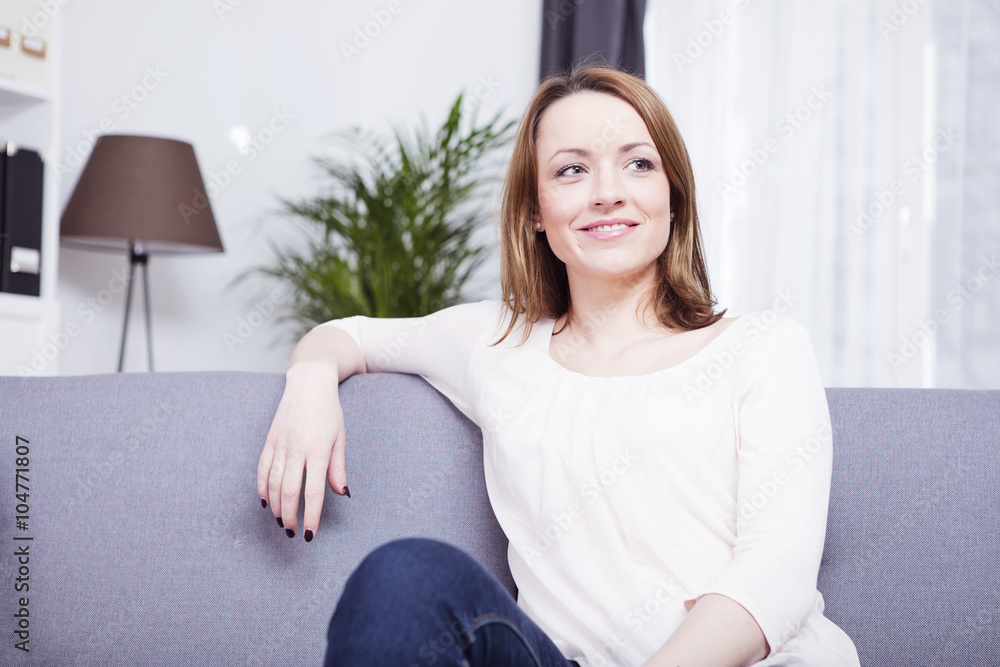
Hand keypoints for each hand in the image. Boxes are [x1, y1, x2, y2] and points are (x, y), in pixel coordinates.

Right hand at [257, 362, 349, 539]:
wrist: (308, 384)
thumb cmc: (329, 412)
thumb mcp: (340, 438)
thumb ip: (338, 468)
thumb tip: (342, 493)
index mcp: (318, 451)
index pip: (313, 492)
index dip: (310, 516)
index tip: (310, 533)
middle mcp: (296, 449)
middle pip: (289, 492)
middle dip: (290, 516)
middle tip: (293, 532)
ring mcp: (280, 445)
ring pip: (273, 483)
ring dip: (276, 506)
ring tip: (282, 521)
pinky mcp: (269, 441)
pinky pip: (262, 469)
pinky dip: (262, 488)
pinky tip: (266, 501)